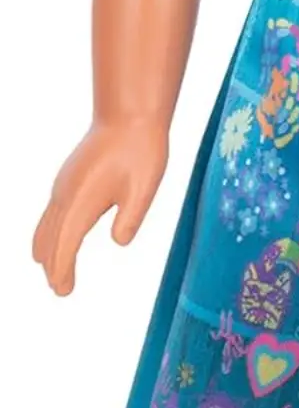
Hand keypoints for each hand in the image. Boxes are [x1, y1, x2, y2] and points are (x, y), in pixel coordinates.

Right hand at [33, 117, 168, 295]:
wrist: (128, 115)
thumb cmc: (141, 152)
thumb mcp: (143, 189)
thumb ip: (130, 219)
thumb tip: (119, 242)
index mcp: (81, 201)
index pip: (65, 246)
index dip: (62, 271)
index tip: (63, 292)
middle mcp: (64, 194)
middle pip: (50, 239)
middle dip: (53, 266)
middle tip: (60, 290)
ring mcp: (63, 185)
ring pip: (46, 225)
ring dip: (48, 249)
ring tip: (52, 271)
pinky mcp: (67, 179)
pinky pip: (51, 213)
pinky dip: (49, 232)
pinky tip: (56, 238)